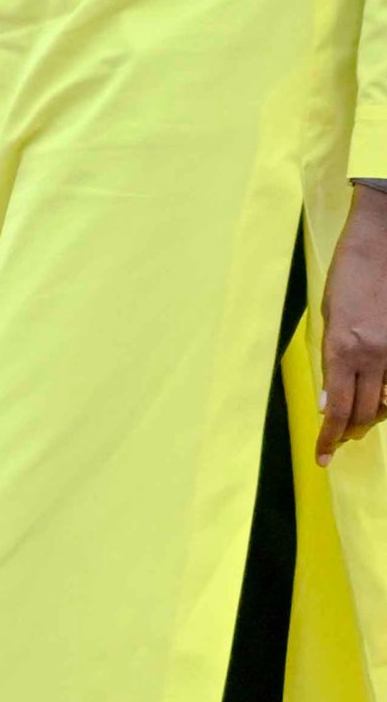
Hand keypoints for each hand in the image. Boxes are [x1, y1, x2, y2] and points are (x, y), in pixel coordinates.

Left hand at [322, 182, 386, 460]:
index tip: (322, 456)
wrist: (381, 245)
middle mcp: (372, 354)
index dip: (329, 438)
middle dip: (348, 432)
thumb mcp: (328, 319)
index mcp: (342, 348)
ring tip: (356, 422)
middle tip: (337, 441)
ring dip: (370, 416)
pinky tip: (379, 400)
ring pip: (386, 402)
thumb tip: (331, 401)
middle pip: (362, 412)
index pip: (337, 409)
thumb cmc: (347, 277)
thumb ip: (330, 361)